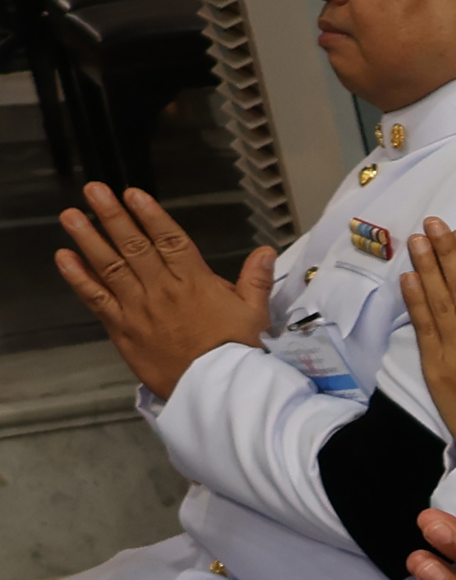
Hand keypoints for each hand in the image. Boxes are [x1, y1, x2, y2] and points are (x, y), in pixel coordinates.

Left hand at [53, 182, 274, 398]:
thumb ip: (255, 279)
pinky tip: (64, 258)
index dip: (150, 215)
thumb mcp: (255, 313)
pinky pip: (96, 298)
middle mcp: (162, 289)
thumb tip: (265, 252)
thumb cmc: (235, 352)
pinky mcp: (123, 328)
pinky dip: (78, 278)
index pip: (169, 240)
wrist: (214, 389)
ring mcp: (139, 307)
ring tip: (71, 215)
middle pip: (134, 245)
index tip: (133, 194)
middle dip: (112, 215)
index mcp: (194, 282)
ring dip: (88, 238)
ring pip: (110, 265)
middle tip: (94, 190)